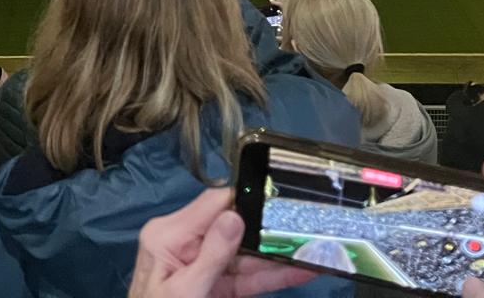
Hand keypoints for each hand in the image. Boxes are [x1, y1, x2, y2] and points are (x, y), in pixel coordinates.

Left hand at [128, 188, 312, 297]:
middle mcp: (185, 242)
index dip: (245, 198)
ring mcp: (200, 264)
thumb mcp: (185, 290)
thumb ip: (211, 255)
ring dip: (276, 257)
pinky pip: (244, 277)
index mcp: (169, 235)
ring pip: (244, 255)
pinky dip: (270, 277)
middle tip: (306, 225)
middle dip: (267, 230)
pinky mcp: (213, 285)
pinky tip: (298, 272)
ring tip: (313, 251)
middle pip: (233, 228)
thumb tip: (236, 216)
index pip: (212, 204)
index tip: (277, 194)